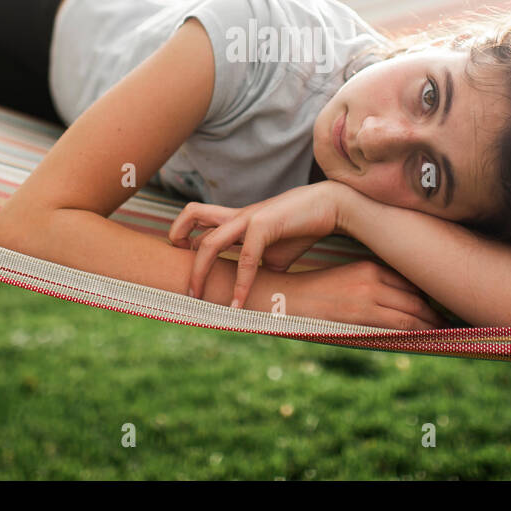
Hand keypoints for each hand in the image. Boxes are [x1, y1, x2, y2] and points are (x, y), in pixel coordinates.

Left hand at [170, 182, 349, 304]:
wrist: (330, 206)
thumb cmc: (300, 230)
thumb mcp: (273, 255)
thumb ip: (255, 271)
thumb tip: (248, 298)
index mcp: (234, 220)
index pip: (197, 224)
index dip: (184, 243)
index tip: (184, 271)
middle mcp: (236, 216)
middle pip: (191, 218)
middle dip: (180, 250)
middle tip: (186, 290)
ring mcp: (248, 218)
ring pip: (209, 241)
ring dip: (199, 272)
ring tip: (198, 298)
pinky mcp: (264, 224)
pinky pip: (246, 258)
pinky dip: (241, 284)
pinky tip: (239, 304)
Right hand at [287, 261, 445, 329]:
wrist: (284, 298)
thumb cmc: (314, 291)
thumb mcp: (345, 278)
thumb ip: (370, 286)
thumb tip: (398, 302)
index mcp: (369, 266)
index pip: (409, 283)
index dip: (428, 298)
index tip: (442, 308)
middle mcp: (372, 278)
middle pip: (415, 298)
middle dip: (435, 313)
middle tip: (453, 324)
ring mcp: (367, 297)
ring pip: (411, 314)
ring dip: (431, 326)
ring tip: (446, 334)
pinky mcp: (360, 315)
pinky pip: (397, 326)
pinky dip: (415, 333)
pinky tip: (426, 339)